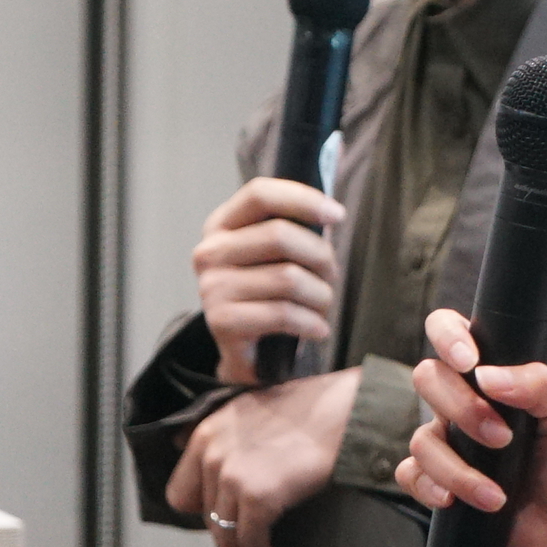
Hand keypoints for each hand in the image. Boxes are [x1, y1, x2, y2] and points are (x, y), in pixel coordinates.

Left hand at [165, 367, 360, 546]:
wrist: (347, 411)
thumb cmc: (310, 409)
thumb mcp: (250, 408)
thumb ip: (221, 433)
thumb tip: (185, 445)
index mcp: (207, 433)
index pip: (181, 491)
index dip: (204, 509)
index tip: (222, 520)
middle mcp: (212, 454)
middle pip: (206, 516)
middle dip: (225, 535)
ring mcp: (233, 476)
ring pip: (224, 534)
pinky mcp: (258, 496)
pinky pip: (250, 541)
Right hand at [192, 176, 344, 384]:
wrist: (250, 352)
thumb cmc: (271, 294)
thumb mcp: (280, 256)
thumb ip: (298, 230)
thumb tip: (330, 213)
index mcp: (222, 225)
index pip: (260, 194)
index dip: (302, 199)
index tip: (337, 215)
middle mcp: (210, 252)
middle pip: (280, 235)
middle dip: (320, 257)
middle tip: (332, 277)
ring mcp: (212, 287)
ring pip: (288, 278)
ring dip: (320, 295)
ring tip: (321, 306)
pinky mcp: (221, 321)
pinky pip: (283, 313)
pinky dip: (311, 323)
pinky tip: (317, 329)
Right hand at [398, 308, 546, 546]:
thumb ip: (540, 385)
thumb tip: (488, 376)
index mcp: (496, 377)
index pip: (453, 333)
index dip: (448, 335)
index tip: (469, 361)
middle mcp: (466, 404)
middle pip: (428, 378)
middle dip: (461, 408)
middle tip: (501, 437)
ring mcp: (450, 444)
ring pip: (420, 436)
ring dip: (458, 466)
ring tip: (495, 493)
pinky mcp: (438, 483)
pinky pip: (410, 475)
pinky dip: (433, 487)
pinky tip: (457, 500)